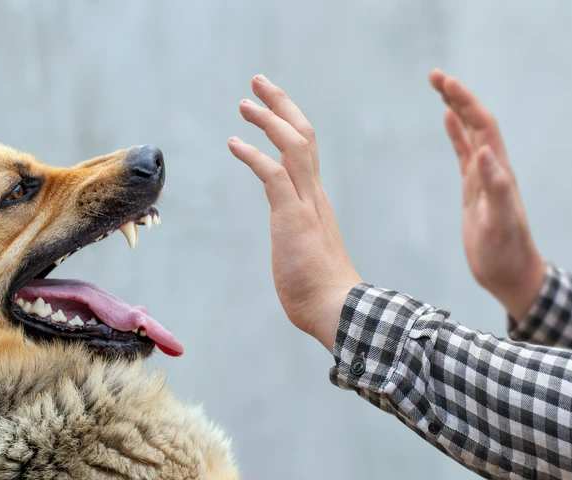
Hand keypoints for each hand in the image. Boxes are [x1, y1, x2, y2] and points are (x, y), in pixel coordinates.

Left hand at [228, 75, 361, 350]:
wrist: (337, 309)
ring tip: (244, 103)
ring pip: (293, 145)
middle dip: (280, 104)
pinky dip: (253, 155)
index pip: (306, 149)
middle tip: (258, 83)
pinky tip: (234, 143)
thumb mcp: (305, 252)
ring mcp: (305, 204)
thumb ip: (298, 238)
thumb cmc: (320, 290)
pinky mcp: (292, 217)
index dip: (288, 122)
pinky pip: (273, 175)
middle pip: (303, 134)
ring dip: (268, 119)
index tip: (271, 106)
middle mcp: (314, 194)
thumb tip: (293, 245)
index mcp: (315, 199)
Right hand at [429, 69, 544, 320]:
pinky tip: (446, 121)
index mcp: (498, 171)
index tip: (444, 83)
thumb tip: (484, 150)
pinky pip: (463, 153)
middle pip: (476, 121)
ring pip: (470, 133)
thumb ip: (496, 187)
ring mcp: (483, 177)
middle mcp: (493, 168)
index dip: (465, 102)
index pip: (482, 126)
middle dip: (457, 96)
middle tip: (434, 75)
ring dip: (456, 108)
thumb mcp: (499, 222)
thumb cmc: (505, 252)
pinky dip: (455, 133)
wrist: (509, 273)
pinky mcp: (474, 189)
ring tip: (439, 87)